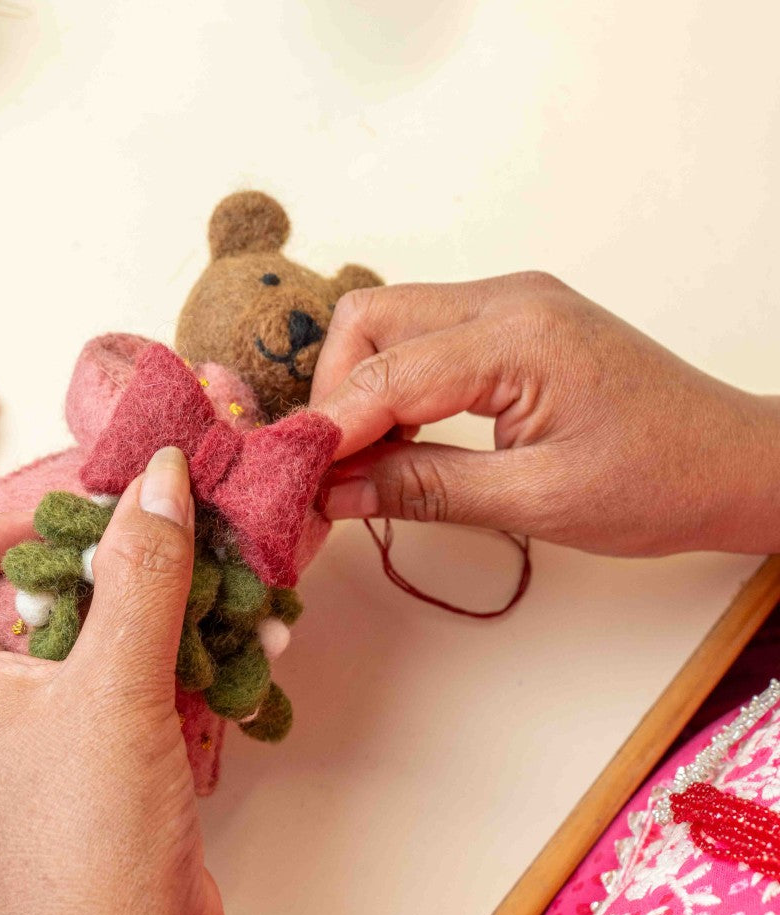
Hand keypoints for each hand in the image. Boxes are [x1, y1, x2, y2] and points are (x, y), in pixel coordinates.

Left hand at [0, 447, 223, 914]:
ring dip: (138, 615)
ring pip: (72, 646)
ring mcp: (28, 746)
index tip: (64, 534)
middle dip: (88, 567)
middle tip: (153, 556)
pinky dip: (157, 666)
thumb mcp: (118, 688)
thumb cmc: (90, 845)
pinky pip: (109, 692)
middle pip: (6, 598)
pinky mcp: (80, 772)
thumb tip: (156, 479)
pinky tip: (218, 660)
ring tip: (204, 600)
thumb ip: (140, 575)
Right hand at [311, 273, 779, 555]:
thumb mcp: (536, 501)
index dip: (331, 430)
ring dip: (363, 389)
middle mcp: (508, 297)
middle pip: (371, 319)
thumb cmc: (659, 482)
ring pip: (391, 322)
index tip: (297, 482)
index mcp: (519, 336)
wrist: (732, 461)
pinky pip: (426, 337)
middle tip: (333, 469)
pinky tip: (404, 438)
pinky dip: (397, 385)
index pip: (385, 372)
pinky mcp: (514, 321)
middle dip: (336, 394)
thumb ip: (425, 490)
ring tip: (366, 462)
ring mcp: (512, 302)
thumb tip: (337, 494)